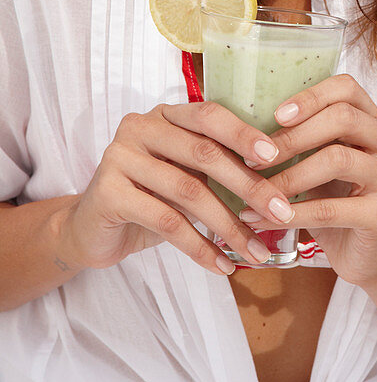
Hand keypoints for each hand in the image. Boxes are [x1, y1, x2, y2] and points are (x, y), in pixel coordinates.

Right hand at [62, 103, 299, 274]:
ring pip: (189, 192)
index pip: (210, 115)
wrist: (90, 229)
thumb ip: (218, 169)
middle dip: (249, 186)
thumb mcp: (186, 176)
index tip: (276, 158)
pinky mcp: (108, 193)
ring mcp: (120, 157)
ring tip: (257, 252)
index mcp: (166, 115)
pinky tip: (223, 266)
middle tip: (281, 212)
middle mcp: (141, 127)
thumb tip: (278, 188)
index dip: (244, 134)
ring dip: (230, 226)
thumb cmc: (151, 199)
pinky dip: (201, 248)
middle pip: (204, 153)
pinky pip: (166, 223)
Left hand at [238, 74, 376, 287]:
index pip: (347, 89)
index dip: (310, 97)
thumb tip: (244, 120)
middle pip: (344, 118)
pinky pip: (331, 209)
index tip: (275, 115)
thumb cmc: (334, 199)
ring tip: (253, 191)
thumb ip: (302, 137)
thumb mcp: (318, 161)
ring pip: (337, 160)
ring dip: (288, 175)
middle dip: (293, 136)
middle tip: (254, 157)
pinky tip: (260, 220)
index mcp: (373, 121)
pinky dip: (291, 214)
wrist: (361, 254)